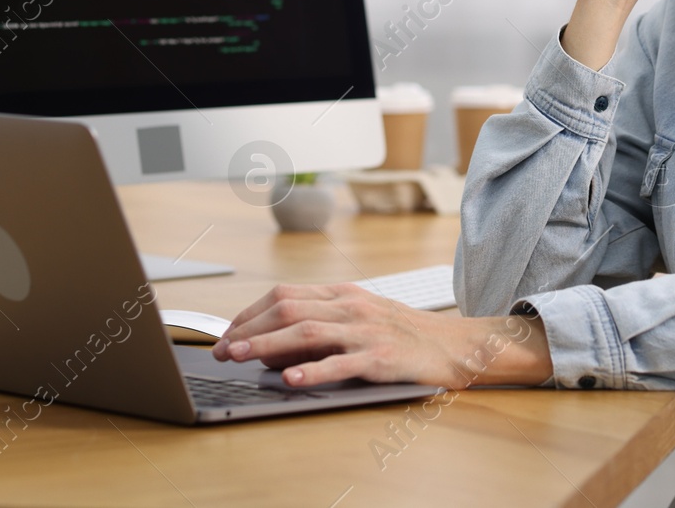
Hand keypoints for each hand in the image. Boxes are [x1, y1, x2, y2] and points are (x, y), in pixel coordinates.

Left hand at [211, 282, 551, 389]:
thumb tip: (271, 346)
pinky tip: (289, 379)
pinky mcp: (380, 357)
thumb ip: (320, 325)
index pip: (284, 295)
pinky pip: (340, 363)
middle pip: (288, 308)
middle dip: (248, 329)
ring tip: (239, 358)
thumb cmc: (403, 334)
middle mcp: (350, 306)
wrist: (454, 345)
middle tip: (220, 349)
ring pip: (306, 331)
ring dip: (266, 345)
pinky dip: (311, 370)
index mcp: (343, 294)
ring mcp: (365, 330)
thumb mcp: (360, 318)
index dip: (250, 313)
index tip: (226, 333)